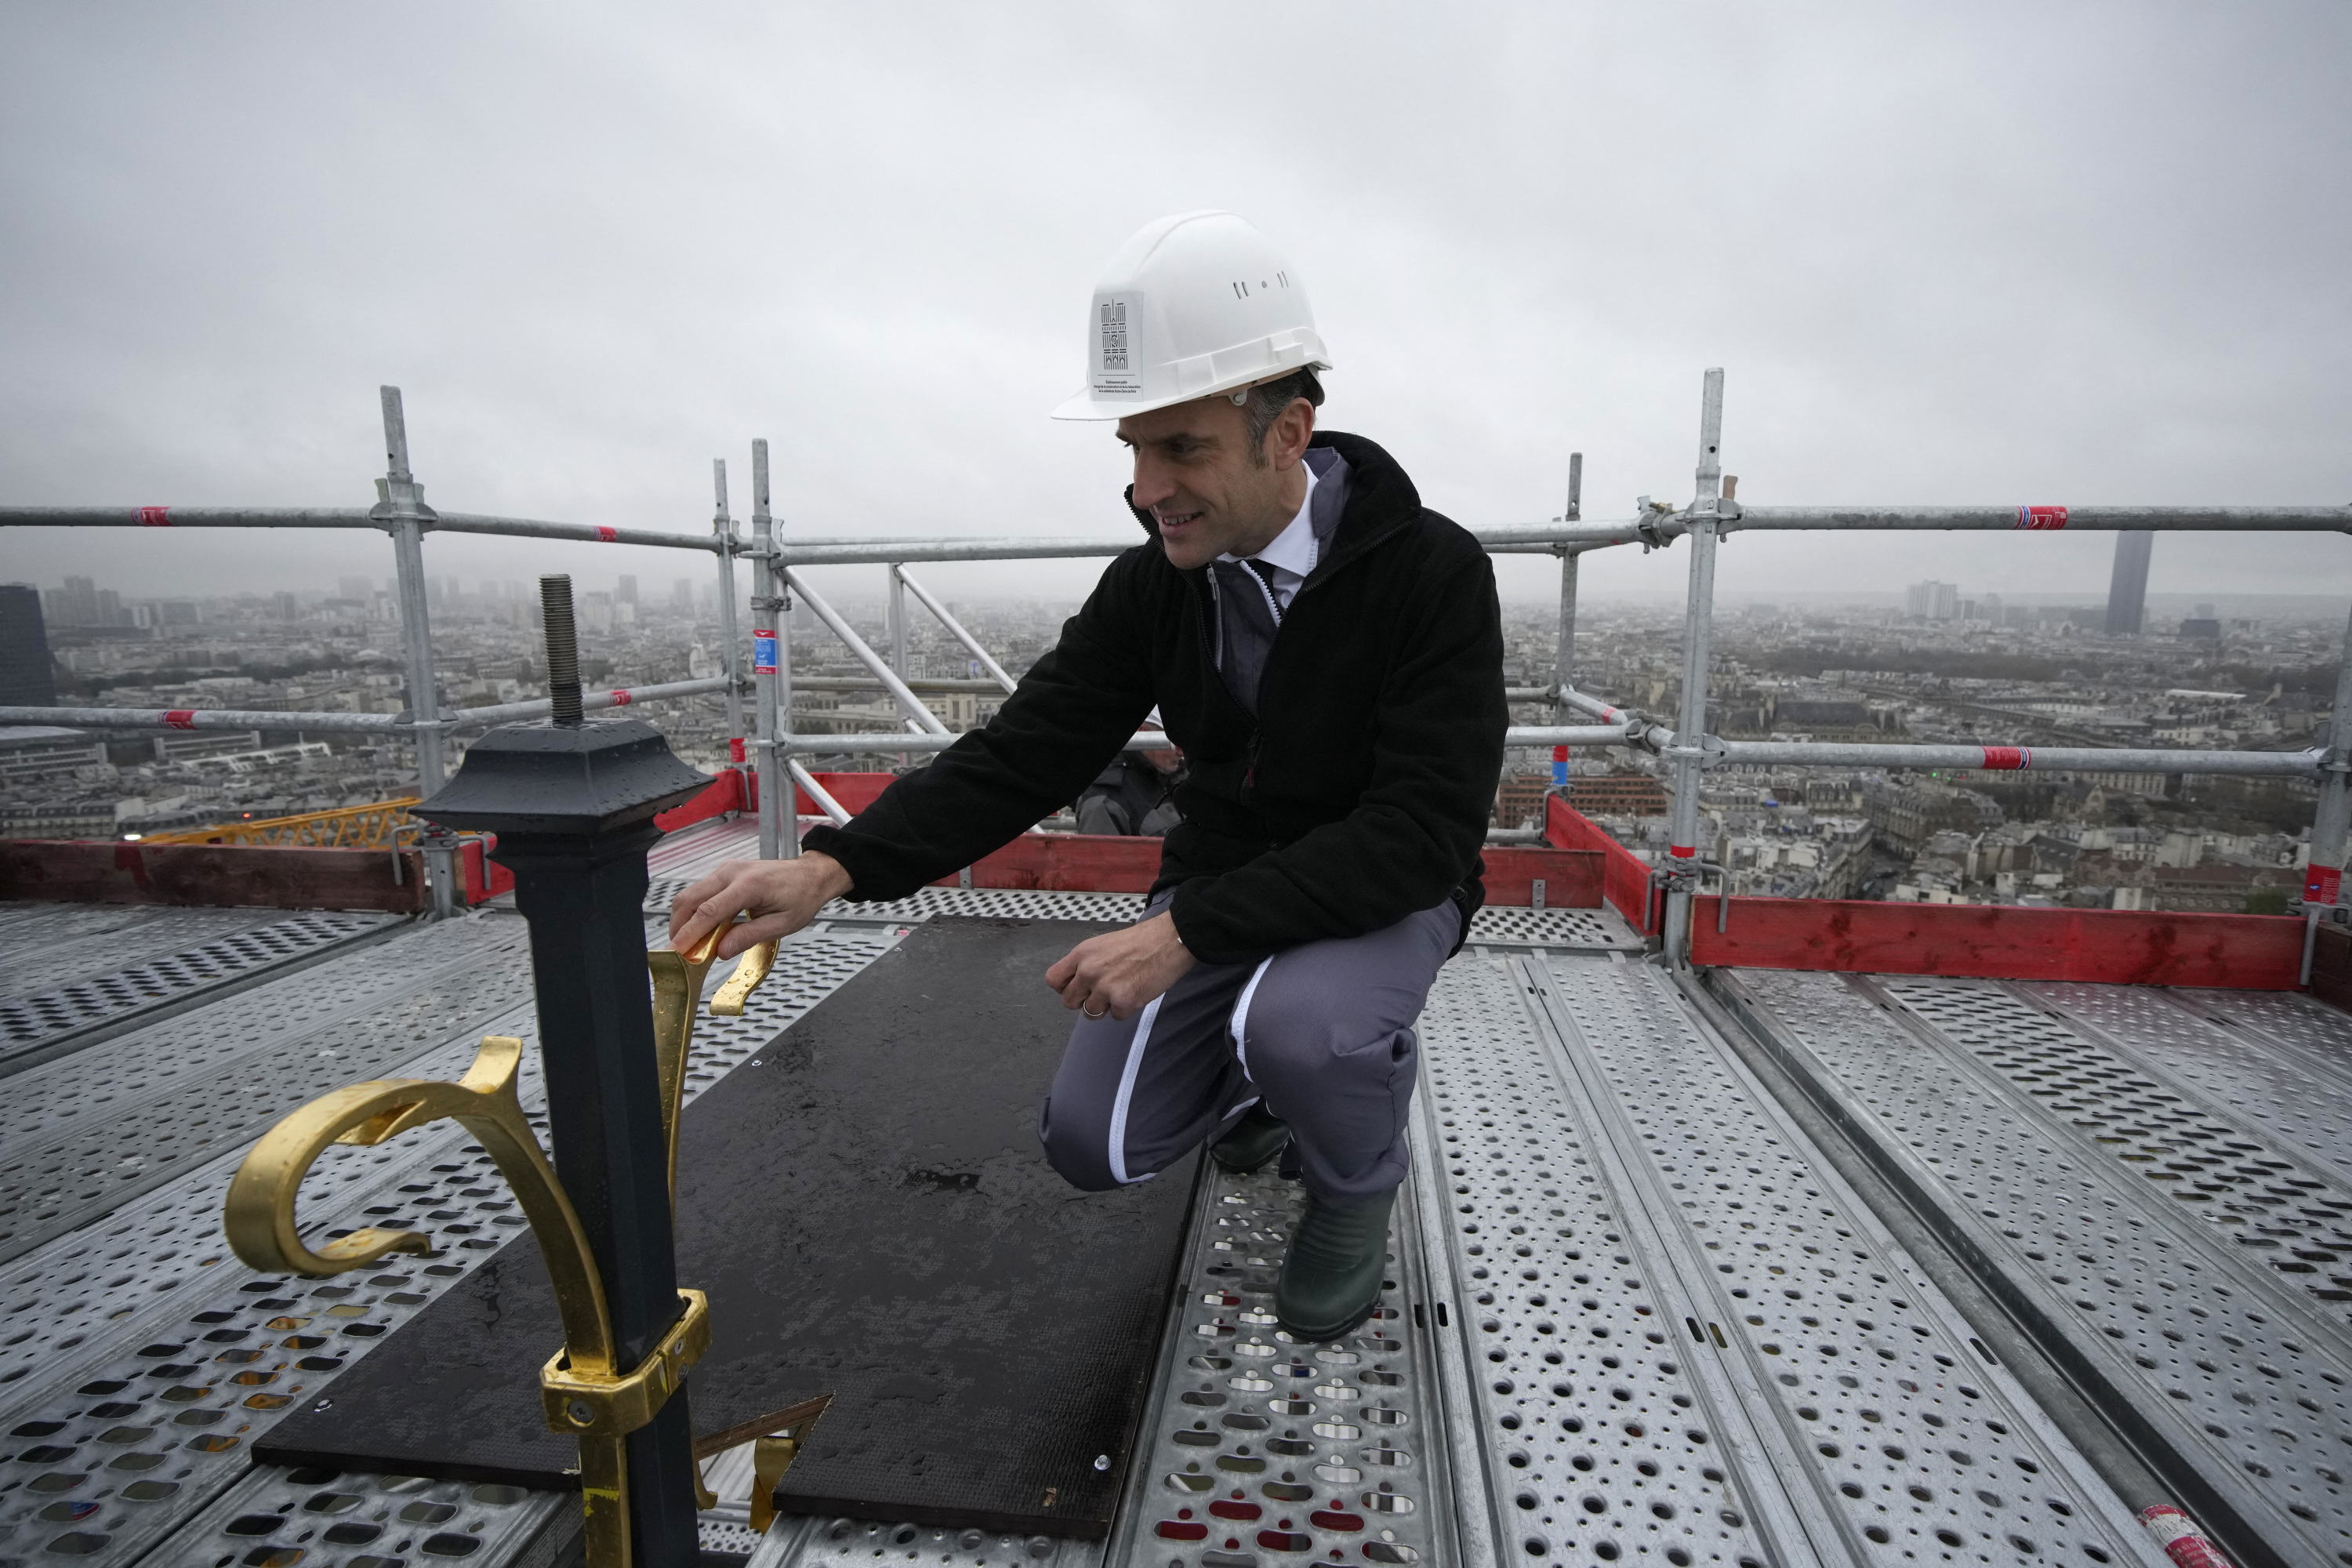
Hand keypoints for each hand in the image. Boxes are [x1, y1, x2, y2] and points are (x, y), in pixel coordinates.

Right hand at [669, 851, 852, 958]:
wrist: (810, 875)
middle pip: (689, 900)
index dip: (689, 933)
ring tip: (689, 945)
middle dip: (678, 928)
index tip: (676, 951)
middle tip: (678, 953)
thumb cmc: (802, 896)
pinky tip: (701, 931)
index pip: (708, 911)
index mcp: (749, 885)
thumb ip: (749, 936)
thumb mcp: (782, 924)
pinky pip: (700, 892)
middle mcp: (732, 873)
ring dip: (684, 921)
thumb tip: (721, 951)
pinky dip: (694, 912)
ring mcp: (725, 870)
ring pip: (690, 895)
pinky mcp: (724, 873)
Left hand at [1045, 911, 1194, 1021]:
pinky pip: (1116, 1017)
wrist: (1168, 941)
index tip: (1076, 987)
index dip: (1063, 987)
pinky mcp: (1123, 1002)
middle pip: (1069, 1001)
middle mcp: (1088, 972)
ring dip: (1105, 1007)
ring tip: (1121, 991)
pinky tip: (1136, 992)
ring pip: (1091, 1013)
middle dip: (1082, 1001)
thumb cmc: (1141, 940)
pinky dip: (1126, 1009)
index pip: (1053, 979)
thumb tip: (1078, 983)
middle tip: (1100, 994)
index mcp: (1082, 954)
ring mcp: (1105, 988)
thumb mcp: (1103, 944)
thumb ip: (1087, 962)